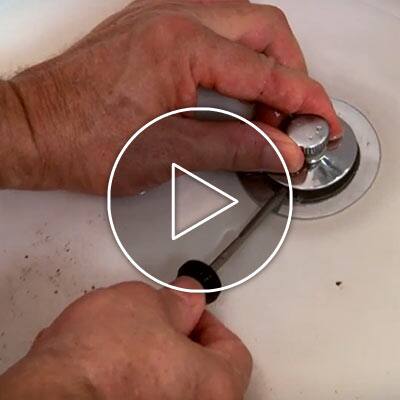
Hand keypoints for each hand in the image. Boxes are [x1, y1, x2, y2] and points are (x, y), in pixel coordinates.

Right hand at [0, 278, 251, 399]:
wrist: (51, 394)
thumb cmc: (102, 362)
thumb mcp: (146, 305)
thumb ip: (176, 301)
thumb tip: (187, 298)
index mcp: (214, 388)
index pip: (232, 351)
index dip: (208, 323)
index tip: (187, 311)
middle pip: (198, 369)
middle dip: (174, 338)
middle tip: (153, 322)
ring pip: (162, 384)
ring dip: (144, 357)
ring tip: (117, 339)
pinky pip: (132, 393)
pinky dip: (121, 378)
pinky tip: (98, 363)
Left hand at [5, 0, 340, 193]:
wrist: (33, 130)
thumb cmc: (82, 142)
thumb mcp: (170, 153)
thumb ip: (236, 148)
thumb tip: (282, 151)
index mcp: (181, 45)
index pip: (266, 72)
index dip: (304, 101)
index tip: (322, 122)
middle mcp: (172, 18)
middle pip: (264, 29)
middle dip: (291, 72)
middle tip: (293, 115)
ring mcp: (159, 19)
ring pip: (240, 24)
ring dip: (264, 64)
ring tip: (264, 111)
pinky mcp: (150, 31)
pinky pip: (211, 31)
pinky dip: (234, 60)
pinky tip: (231, 92)